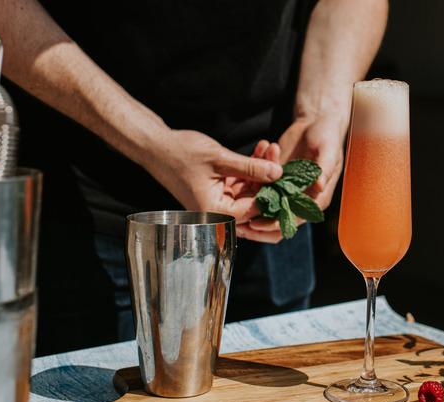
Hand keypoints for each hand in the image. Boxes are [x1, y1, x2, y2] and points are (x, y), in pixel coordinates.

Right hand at [141, 129, 285, 242]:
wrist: (156, 146)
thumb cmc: (181, 153)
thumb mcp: (220, 159)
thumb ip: (250, 168)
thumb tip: (278, 173)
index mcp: (216, 212)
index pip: (255, 210)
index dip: (274, 191)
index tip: (288, 173)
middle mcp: (217, 213)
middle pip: (255, 201)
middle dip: (269, 178)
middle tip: (278, 153)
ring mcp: (218, 202)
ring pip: (250, 190)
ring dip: (261, 169)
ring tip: (270, 146)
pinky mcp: (219, 191)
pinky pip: (241, 183)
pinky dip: (250, 168)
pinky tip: (261, 149)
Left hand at [246, 114, 347, 235]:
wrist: (316, 121)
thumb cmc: (327, 136)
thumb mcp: (329, 150)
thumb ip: (324, 168)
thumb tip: (320, 185)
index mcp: (318, 197)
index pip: (295, 218)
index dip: (275, 223)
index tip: (256, 224)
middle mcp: (302, 198)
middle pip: (279, 220)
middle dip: (259, 226)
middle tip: (238, 226)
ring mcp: (288, 189)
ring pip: (267, 207)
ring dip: (250, 209)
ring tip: (230, 212)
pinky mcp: (277, 178)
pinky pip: (261, 188)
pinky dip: (250, 187)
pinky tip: (235, 188)